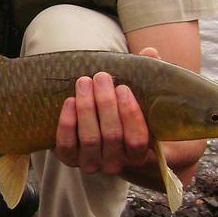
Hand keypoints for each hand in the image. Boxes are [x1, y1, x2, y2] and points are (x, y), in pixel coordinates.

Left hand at [53, 47, 160, 175]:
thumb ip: (148, 77)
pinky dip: (67, 123)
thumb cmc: (122, 111)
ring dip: (86, 108)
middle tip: (101, 77)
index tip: (123, 88)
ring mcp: (92, 163)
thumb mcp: (138, 97)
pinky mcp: (69, 159)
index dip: (131, 115)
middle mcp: (116, 163)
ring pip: (90, 139)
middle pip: (112, 136)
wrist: (96, 132)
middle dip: (105, 103)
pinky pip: (67, 145)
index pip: (138, 140)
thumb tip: (151, 53)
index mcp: (138, 153)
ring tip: (84, 82)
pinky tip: (69, 101)